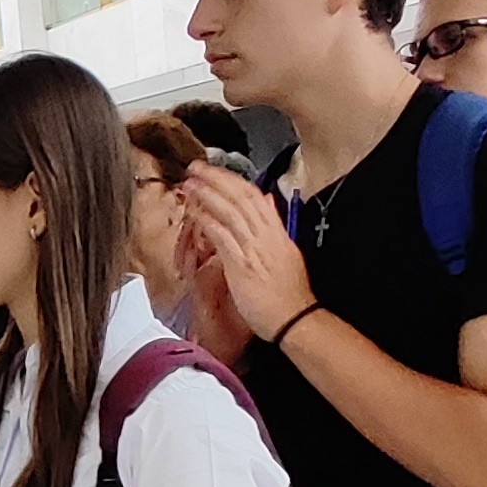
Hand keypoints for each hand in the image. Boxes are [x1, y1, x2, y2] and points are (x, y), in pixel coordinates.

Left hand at [176, 170, 313, 353]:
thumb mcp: (287, 253)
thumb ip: (275, 227)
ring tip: (191, 183)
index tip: (217, 172)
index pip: (255, 197)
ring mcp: (254, 248)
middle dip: (217, 179)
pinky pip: (222, 236)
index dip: (233, 181)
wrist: (295, 319)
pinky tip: (195, 212)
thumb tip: (269, 204)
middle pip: (241, 197)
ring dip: (208, 194)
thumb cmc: (290, 295)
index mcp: (277, 233)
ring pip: (230, 211)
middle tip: (197, 167)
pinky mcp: (242, 264)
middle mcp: (266, 236)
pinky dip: (208, 221)